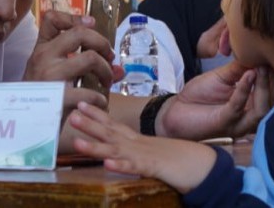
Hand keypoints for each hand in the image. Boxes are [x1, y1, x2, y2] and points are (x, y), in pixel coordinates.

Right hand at [23, 10, 120, 113]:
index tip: (91, 23)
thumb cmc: (42, 99)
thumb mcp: (54, 76)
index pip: (51, 19)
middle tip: (109, 57)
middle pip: (79, 33)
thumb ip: (84, 67)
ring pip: (89, 58)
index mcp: (40, 49)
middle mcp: (43, 57)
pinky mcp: (57, 97)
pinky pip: (89, 91)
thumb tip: (119, 68)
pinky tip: (99, 104)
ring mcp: (49, 76)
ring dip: (106, 70)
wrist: (24, 128)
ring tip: (106, 82)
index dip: (74, 17)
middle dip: (101, 43)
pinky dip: (100, 98)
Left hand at [70, 101, 216, 192]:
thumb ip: (133, 149)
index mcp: (135, 139)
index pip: (112, 124)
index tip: (80, 105)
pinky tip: (107, 164)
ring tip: (78, 140)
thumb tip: (115, 149)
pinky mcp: (153, 169)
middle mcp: (137, 144)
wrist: (201, 165)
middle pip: (110, 132)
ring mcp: (144, 155)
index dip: (95, 114)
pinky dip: (121, 166)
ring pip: (116, 150)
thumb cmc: (174, 158)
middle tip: (71, 113)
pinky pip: (134, 168)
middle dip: (89, 123)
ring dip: (96, 144)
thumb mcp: (148, 151)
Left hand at [159, 61, 271, 139]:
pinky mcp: (224, 124)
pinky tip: (247, 76)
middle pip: (272, 103)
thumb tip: (259, 53)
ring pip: (261, 110)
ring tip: (260, 69)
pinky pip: (237, 107)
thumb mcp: (223, 76)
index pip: (273, 92)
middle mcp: (249, 116)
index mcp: (252, 104)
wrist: (176, 109)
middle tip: (271, 62)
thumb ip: (241, 68)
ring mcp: (238, 123)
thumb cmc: (200, 95)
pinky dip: (243, 90)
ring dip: (262, 88)